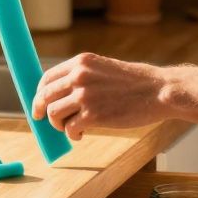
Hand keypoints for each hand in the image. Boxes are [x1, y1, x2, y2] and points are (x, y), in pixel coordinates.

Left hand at [32, 52, 179, 140]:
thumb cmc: (135, 82)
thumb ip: (83, 77)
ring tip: (71, 128)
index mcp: (81, 62)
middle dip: (40, 110)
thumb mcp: (104, 68)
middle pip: (45, 96)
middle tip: (42, 120)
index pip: (46, 77)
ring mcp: (85, 96)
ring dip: (58, 125)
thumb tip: (61, 95)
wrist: (158, 91)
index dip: (39, 93)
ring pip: (53, 114)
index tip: (39, 103)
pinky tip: (81, 135)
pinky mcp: (92, 115)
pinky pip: (69, 129)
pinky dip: (72, 135)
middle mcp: (79, 76)